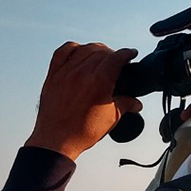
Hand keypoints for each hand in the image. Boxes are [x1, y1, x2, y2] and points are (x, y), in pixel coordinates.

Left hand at [25, 42, 142, 160]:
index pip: (117, 57)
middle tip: (118, 61)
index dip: (127, 53)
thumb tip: (136, 103)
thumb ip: (125, 105)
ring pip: (84, 49)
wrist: (56, 141)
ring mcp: (66, 72)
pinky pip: (62, 52)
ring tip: (101, 56)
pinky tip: (79, 52)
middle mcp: (82, 73)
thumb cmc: (83, 131)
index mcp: (99, 81)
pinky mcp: (53, 75)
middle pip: (102, 52)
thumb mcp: (111, 118)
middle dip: (113, 54)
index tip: (132, 54)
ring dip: (96, 50)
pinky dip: (73, 48)